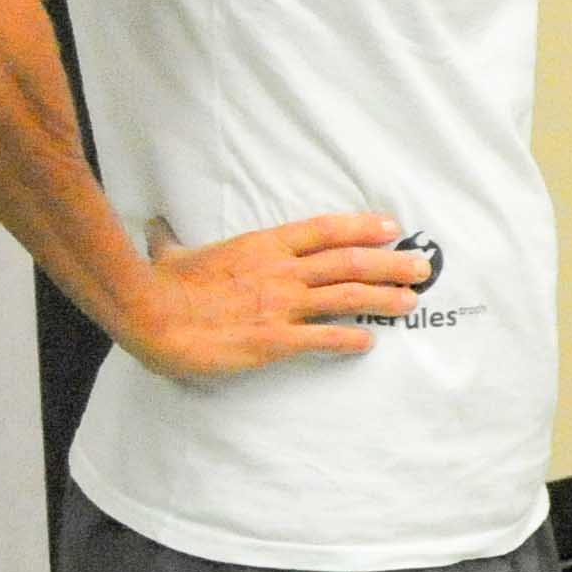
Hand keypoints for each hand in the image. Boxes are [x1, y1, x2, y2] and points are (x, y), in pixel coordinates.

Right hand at [117, 211, 425, 379]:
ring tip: (411, 302)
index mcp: (263, 246)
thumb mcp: (173, 254)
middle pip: (350, 262)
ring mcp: (281, 305)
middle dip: (391, 264)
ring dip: (384, 299)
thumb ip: (175, 242)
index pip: (325, 230)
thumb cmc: (160, 285)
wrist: (149, 316)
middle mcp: (281, 271)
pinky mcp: (275, 339)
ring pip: (347, 297)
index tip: (392, 229)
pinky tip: (368, 343)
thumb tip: (155, 229)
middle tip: (423, 267)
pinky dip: (350, 340)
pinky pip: (323, 338)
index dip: (363, 228)